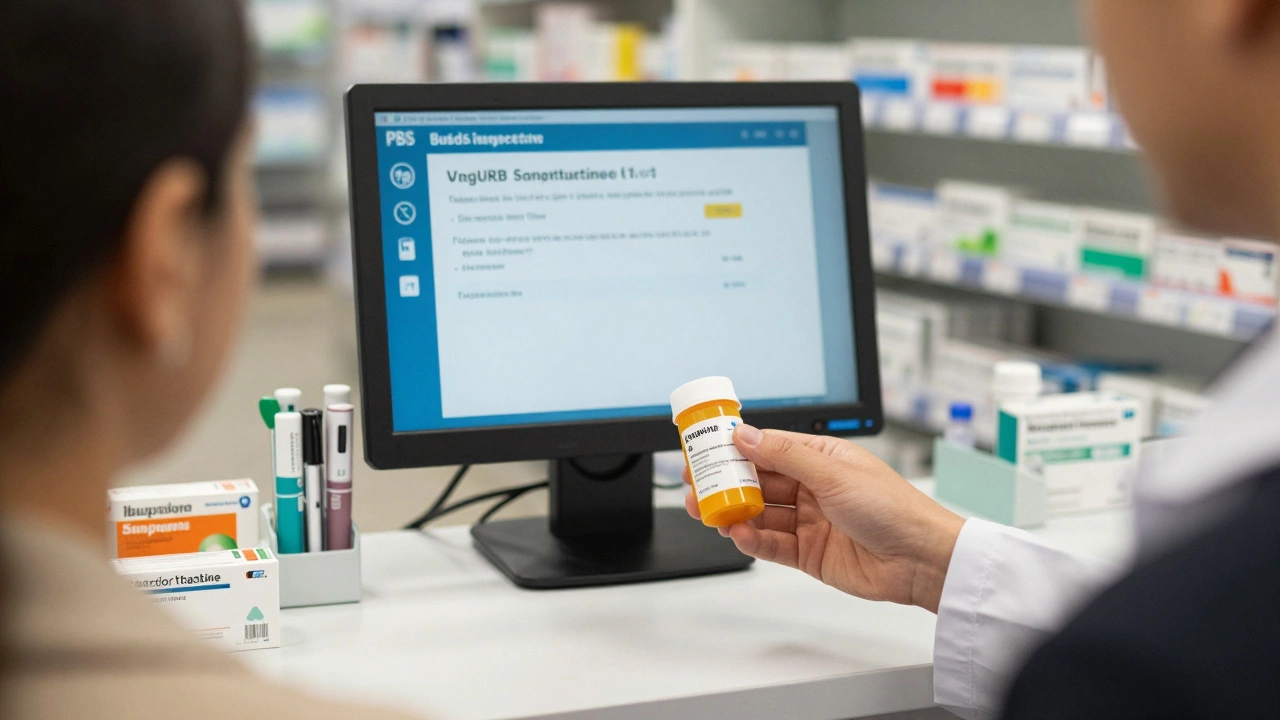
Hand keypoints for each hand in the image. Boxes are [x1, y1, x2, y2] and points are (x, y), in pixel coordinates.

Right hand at [685, 425, 963, 612]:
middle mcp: (813, 488)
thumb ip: (784, 455)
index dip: (736, 448)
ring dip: (733, 512)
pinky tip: (736, 533)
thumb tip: (746, 435)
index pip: (768, 447)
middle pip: (758, 482)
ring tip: (708, 511)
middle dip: (726, 483)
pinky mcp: (809, 553)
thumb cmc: (894, 508)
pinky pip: (771, 544)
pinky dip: (752, 540)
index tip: (706, 448)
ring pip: (760, 514)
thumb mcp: (833, 472)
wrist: (922, 560)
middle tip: (697, 484)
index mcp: (821, 458)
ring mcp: (810, 521)